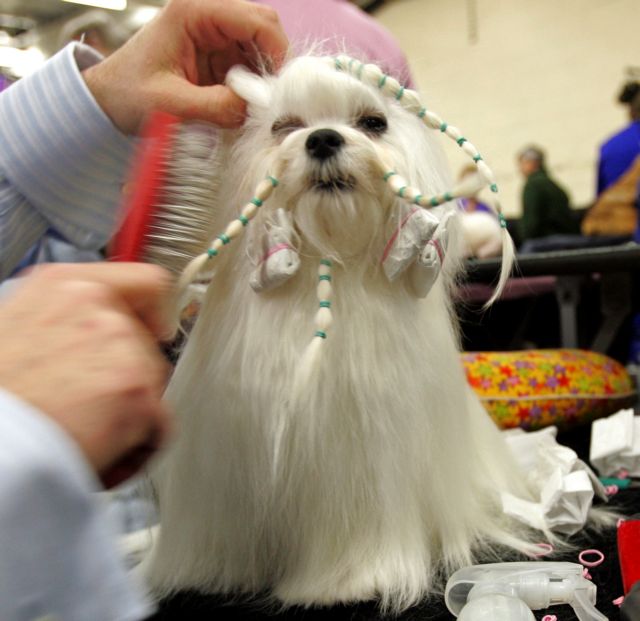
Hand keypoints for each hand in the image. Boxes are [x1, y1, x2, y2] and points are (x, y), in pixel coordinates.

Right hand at [0, 263, 173, 487]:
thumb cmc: (1, 395)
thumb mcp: (16, 329)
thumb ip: (66, 318)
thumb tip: (95, 326)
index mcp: (63, 284)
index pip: (147, 281)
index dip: (156, 311)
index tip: (157, 329)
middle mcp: (97, 305)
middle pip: (147, 340)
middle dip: (129, 371)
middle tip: (93, 396)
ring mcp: (121, 345)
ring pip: (154, 380)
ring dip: (131, 405)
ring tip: (86, 421)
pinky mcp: (138, 390)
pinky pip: (158, 421)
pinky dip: (138, 438)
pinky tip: (100, 441)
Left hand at [83, 0, 287, 133]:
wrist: (106, 102)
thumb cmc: (128, 95)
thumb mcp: (172, 104)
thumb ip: (218, 106)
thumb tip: (258, 110)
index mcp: (195, 12)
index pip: (257, 20)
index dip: (276, 53)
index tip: (278, 90)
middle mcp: (208, 17)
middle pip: (264, 30)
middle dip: (273, 66)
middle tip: (268, 100)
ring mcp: (214, 37)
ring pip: (260, 51)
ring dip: (262, 80)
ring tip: (250, 108)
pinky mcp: (216, 57)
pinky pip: (248, 68)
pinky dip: (252, 89)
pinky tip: (240, 107)